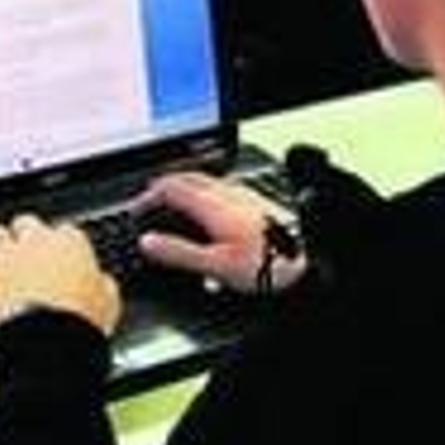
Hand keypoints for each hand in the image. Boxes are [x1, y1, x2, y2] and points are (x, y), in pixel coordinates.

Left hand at [0, 215, 120, 335]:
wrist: (50, 346)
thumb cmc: (82, 323)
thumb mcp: (108, 302)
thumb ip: (102, 284)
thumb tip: (102, 284)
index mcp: (70, 242)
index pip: (65, 231)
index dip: (63, 247)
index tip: (63, 259)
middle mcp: (36, 242)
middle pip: (26, 222)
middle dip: (26, 236)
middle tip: (30, 255)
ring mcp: (8, 258)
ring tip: (3, 263)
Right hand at [133, 172, 305, 296]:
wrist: (307, 263)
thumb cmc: (267, 265)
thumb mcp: (216, 266)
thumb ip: (179, 253)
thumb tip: (148, 242)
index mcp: (212, 205)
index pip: (171, 188)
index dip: (149, 196)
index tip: (137, 208)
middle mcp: (227, 193)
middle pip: (187, 177)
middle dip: (164, 185)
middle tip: (150, 199)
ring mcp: (243, 193)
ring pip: (205, 180)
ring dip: (184, 185)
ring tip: (174, 200)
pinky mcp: (255, 200)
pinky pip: (220, 185)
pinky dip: (202, 191)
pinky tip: (209, 207)